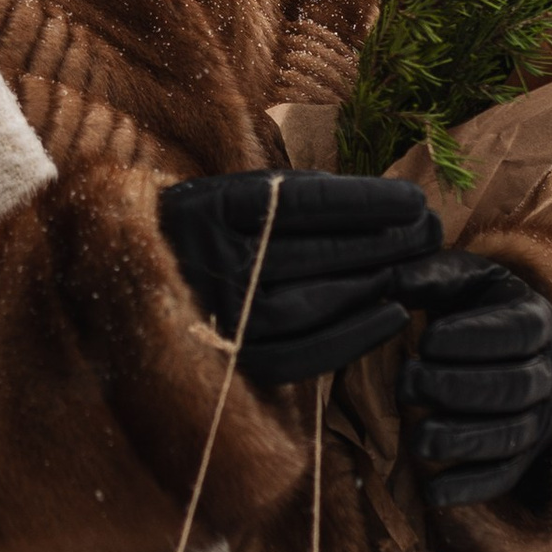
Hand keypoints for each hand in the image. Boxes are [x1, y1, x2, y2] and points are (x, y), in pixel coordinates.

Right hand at [158, 171, 439, 386]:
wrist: (121, 280)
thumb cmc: (201, 230)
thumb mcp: (230, 195)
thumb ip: (292, 197)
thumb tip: (382, 202)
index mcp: (210, 206)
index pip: (301, 202)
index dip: (364, 202)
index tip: (413, 199)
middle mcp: (209, 260)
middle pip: (313, 251)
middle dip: (383, 242)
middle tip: (430, 234)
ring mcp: (217, 313)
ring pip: (310, 302)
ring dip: (372, 286)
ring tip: (415, 270)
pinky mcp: (227, 357)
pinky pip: (299, 353)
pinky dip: (351, 336)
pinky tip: (390, 315)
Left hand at [394, 249, 551, 507]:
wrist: (507, 346)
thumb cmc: (474, 306)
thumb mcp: (461, 280)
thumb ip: (430, 275)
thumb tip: (387, 280)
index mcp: (536, 320)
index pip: (518, 333)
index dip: (475, 338)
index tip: (426, 339)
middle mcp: (547, 372)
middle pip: (516, 388)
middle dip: (459, 388)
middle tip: (409, 381)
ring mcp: (539, 418)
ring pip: (512, 436)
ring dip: (464, 441)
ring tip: (418, 441)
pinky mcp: (522, 455)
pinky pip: (504, 476)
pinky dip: (470, 488)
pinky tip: (431, 494)